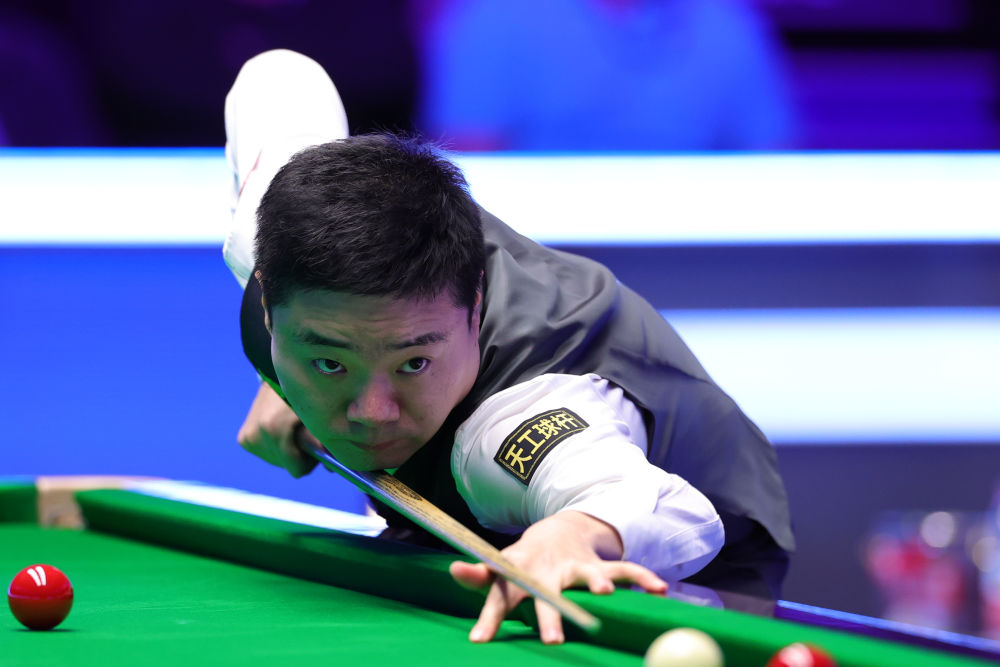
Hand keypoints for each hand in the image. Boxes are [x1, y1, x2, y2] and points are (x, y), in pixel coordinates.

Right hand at [236, 382, 317, 476]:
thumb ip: (323, 442)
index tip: (313, 443)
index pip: (297, 469)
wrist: (277, 377)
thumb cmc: (304, 395)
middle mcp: (255, 435)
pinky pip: (267, 454)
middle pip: (287, 466)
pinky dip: (276, 446)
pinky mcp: (244, 439)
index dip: (309, 460)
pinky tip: (280, 428)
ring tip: (291, 428)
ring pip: (277, 461)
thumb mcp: (317, 416)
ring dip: (287, 450)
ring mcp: (247, 438)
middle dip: (298, 454)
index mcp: (273, 429)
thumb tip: (333, 470)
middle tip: (303, 432)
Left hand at [449, 510, 666, 643]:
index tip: (479, 641)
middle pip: (547, 594)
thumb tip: (454, 569)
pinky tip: (659, 590)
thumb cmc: (523, 562)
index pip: (500, 598)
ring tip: (606, 591)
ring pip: (588, 574)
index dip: (490, 619)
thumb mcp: (500, 569)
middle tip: (552, 639)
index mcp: (520, 575)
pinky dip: (642, 578)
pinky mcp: (599, 563)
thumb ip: (480, 576)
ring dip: (597, 580)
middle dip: (551, 615)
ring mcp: (575, 566)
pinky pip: (625, 569)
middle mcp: (548, 570)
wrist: (557, 530)